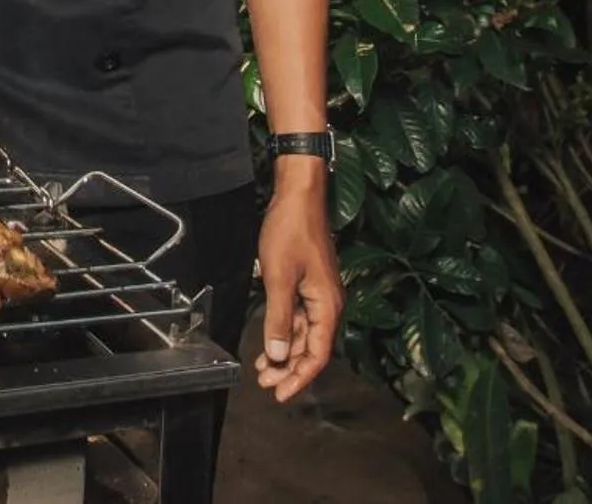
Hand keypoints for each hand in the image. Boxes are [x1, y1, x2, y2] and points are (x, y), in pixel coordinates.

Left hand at [253, 171, 340, 402]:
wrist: (298, 196)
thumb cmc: (291, 231)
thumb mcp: (279, 277)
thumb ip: (279, 317)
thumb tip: (278, 355)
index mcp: (328, 306)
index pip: (317, 354)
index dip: (300, 377)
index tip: (281, 394)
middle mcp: (328, 304)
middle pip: (312, 348)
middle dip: (289, 368)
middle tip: (266, 384)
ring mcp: (319, 294)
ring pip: (303, 333)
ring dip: (284, 352)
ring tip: (263, 368)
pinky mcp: (308, 284)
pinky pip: (298, 317)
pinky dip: (283, 331)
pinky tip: (269, 341)